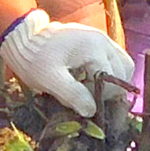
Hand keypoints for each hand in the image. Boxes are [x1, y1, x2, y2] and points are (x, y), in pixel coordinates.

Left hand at [0, 8, 131, 117]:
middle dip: (111, 89)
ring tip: (92, 90)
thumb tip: (92, 111)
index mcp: (94, 48)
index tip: (84, 104)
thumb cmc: (35, 59)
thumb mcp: (49, 79)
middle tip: (90, 99)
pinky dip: (109, 73)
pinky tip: (90, 80)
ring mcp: (102, 39)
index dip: (102, 97)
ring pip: (123, 65)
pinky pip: (114, 60)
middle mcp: (103, 40)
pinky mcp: (98, 42)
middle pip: (125, 71)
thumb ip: (72, 94)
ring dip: (113, 81)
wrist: (25, 39)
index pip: (113, 80)